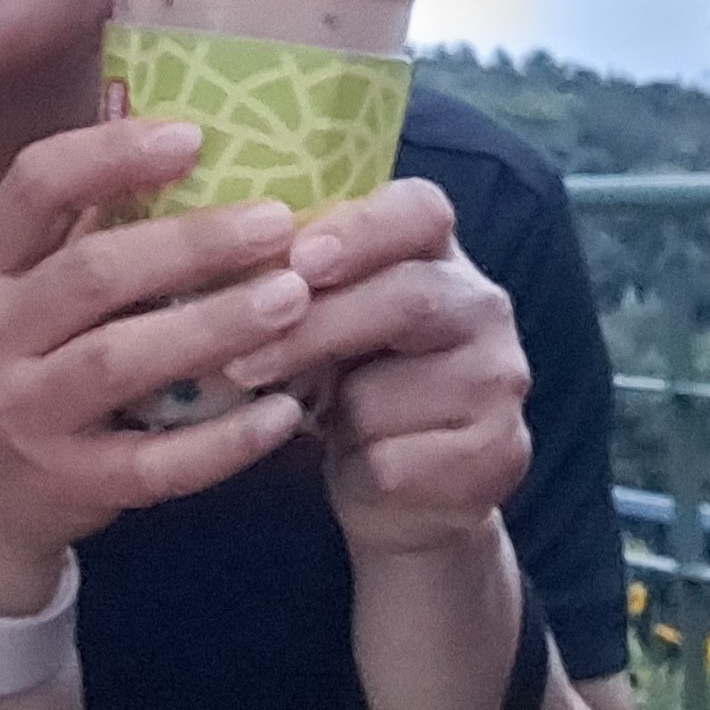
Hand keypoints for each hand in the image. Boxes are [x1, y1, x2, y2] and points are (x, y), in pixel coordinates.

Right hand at [0, 117, 316, 611]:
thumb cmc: (30, 368)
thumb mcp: (32, 293)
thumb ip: (94, 230)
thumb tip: (201, 136)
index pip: (34, 186)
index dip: (109, 151)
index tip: (193, 133)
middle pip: (94, 273)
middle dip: (192, 244)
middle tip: (280, 222)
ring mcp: (28, 413)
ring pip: (122, 362)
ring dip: (214, 327)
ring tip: (293, 299)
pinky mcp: (71, 482)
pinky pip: (154, 463)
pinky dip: (224, 441)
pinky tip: (285, 413)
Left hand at [223, 178, 531, 559]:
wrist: (405, 498)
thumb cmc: (348, 392)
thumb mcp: (325, 327)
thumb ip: (296, 288)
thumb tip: (210, 261)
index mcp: (438, 256)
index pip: (421, 211)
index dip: (361, 229)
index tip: (299, 258)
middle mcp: (483, 307)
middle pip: (407, 299)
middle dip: (314, 329)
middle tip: (241, 362)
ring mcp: (499, 381)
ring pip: (388, 392)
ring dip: (332, 417)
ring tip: (322, 423)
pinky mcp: (499, 453)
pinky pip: (398, 460)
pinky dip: (357, 469)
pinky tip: (366, 470)